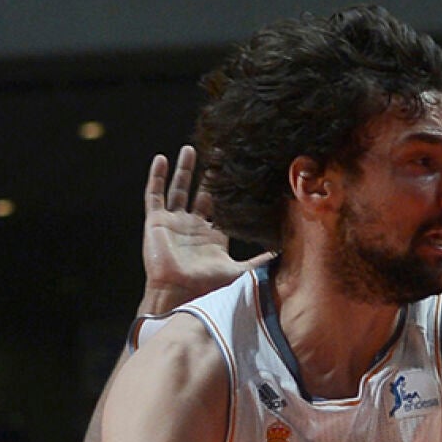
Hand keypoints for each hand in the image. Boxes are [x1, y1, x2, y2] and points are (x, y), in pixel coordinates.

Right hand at [142, 146, 268, 310]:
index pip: (222, 206)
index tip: (239, 170)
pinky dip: (157, 177)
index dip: (229, 190)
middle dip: (209, 174)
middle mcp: (193, 227)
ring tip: (190, 148)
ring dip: (184, 169)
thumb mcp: (242, 271)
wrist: (182, 293)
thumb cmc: (209, 287)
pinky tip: (162, 159)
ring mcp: (173, 223)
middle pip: (201, 193)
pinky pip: (154, 195)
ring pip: (179, 189)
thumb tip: (287, 254)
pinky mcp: (156, 222)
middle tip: (218, 152)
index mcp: (213, 237)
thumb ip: (262, 261)